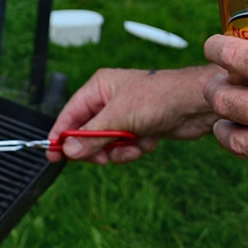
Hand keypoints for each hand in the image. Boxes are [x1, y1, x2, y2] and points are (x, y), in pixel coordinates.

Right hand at [47, 66, 218, 162]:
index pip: (71, 113)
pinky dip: (134, 149)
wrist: (196, 104)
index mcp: (99, 88)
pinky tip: (147, 142)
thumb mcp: (119, 118)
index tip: (52, 152)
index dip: (61, 134)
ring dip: (118, 150)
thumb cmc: (158, 97)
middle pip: (88, 131)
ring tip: (131, 147)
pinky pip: (126, 146)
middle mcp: (110, 101)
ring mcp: (126, 116)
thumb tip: (68, 149)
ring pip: (108, 143)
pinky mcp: (141, 128)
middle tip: (100, 158)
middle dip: (96, 146)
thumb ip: (92, 135)